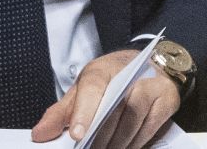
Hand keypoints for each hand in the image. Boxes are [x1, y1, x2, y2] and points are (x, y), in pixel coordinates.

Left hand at [31, 50, 179, 148]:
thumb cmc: (113, 79)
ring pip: (132, 121)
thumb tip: (40, 135)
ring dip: (116, 144)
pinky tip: (123, 148)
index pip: (93, 87)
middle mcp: (130, 74)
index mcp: (103, 69)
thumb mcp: (84, 89)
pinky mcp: (166, 101)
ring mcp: (151, 86)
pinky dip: (134, 143)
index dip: (84, 111)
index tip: (76, 134)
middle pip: (114, 109)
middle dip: (99, 137)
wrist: (152, 65)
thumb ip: (61, 113)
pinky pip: (149, 129)